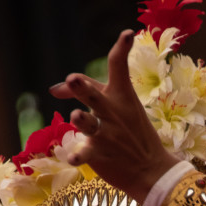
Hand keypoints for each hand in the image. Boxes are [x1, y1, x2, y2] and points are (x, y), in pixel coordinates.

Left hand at [50, 29, 179, 202]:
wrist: (152, 170)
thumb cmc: (132, 133)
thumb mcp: (117, 106)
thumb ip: (86, 93)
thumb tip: (53, 89)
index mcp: (121, 95)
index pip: (118, 67)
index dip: (121, 49)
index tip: (128, 34)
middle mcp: (113, 111)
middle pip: (95, 96)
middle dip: (83, 88)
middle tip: (72, 79)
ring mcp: (107, 134)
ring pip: (90, 124)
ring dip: (82, 120)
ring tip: (75, 115)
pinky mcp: (100, 154)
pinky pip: (87, 154)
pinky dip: (79, 156)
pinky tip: (71, 158)